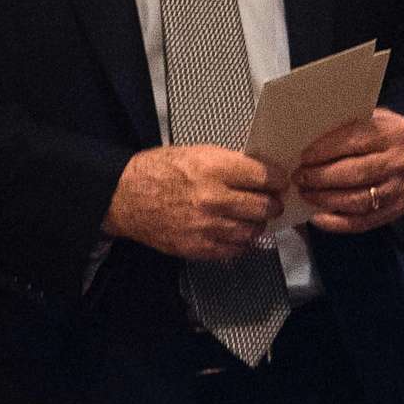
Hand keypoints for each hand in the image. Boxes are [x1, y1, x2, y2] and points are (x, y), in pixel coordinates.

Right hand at [101, 145, 284, 260]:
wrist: (124, 197)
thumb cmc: (157, 170)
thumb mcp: (196, 152)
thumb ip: (229, 163)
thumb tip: (259, 172)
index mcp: (214, 168)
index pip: (264, 177)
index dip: (278, 179)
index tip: (280, 181)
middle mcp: (213, 198)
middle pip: (263, 206)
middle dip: (272, 204)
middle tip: (271, 202)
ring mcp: (206, 226)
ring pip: (253, 231)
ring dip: (257, 224)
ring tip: (253, 218)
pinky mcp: (197, 247)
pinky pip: (234, 250)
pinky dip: (241, 243)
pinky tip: (238, 233)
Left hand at [294, 107, 403, 234]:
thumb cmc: (379, 136)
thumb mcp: (370, 120)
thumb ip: (345, 127)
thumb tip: (306, 139)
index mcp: (392, 133)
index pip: (355, 141)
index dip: (326, 150)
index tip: (304, 157)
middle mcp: (400, 162)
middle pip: (355, 173)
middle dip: (321, 177)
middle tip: (299, 177)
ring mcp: (399, 189)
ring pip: (358, 200)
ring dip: (325, 199)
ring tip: (305, 193)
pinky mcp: (395, 211)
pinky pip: (362, 222)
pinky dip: (335, 222)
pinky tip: (316, 216)